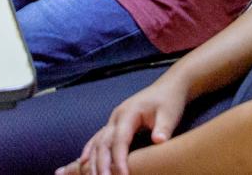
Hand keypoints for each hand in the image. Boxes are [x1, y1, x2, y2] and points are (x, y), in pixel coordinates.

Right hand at [58, 75, 190, 174]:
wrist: (169, 87)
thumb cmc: (169, 101)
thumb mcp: (170, 114)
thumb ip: (163, 128)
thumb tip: (159, 141)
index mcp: (128, 113)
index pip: (119, 140)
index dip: (119, 159)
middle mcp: (116, 117)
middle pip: (103, 143)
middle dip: (101, 164)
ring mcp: (113, 120)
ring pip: (97, 142)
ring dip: (92, 161)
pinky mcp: (114, 125)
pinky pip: (98, 139)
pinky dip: (89, 151)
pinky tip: (82, 163)